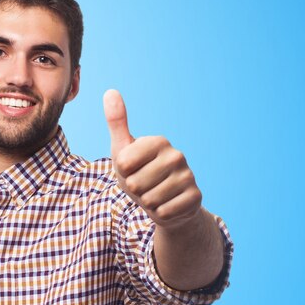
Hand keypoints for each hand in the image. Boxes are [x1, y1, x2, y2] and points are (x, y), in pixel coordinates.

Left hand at [103, 89, 201, 229]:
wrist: (165, 201)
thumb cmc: (139, 173)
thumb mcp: (123, 149)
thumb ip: (117, 122)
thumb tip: (110, 91)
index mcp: (158, 141)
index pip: (123, 164)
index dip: (122, 172)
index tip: (131, 169)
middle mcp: (177, 155)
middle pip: (135, 184)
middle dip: (134, 190)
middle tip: (143, 185)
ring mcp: (188, 176)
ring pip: (150, 199)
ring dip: (147, 203)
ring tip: (154, 194)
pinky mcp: (195, 197)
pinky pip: (164, 212)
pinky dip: (160, 213)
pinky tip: (167, 204)